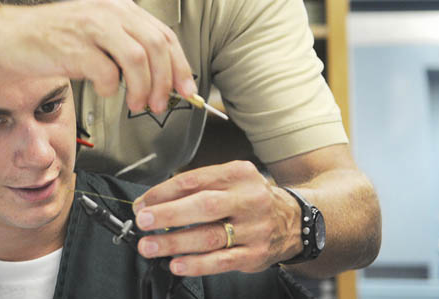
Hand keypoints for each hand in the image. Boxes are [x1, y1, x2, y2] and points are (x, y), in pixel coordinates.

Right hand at [0, 0, 196, 111]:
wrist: (10, 34)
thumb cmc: (54, 39)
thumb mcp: (97, 32)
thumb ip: (127, 47)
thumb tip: (161, 80)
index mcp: (120, 6)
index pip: (164, 35)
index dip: (180, 66)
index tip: (187, 91)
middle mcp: (110, 11)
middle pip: (156, 46)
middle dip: (164, 81)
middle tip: (159, 104)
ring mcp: (92, 27)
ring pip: (138, 59)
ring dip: (142, 88)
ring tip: (136, 105)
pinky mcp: (75, 47)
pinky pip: (107, 73)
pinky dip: (111, 88)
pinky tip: (104, 91)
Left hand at [131, 161, 298, 275]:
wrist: (295, 220)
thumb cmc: (251, 198)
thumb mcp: (231, 180)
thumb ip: (197, 186)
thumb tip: (154, 201)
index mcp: (237, 174)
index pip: (194, 180)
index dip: (163, 192)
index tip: (143, 203)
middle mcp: (248, 199)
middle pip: (203, 205)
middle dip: (168, 214)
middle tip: (143, 222)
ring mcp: (253, 228)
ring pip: (209, 236)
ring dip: (174, 242)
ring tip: (150, 246)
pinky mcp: (255, 254)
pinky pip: (221, 261)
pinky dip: (196, 264)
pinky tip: (177, 264)